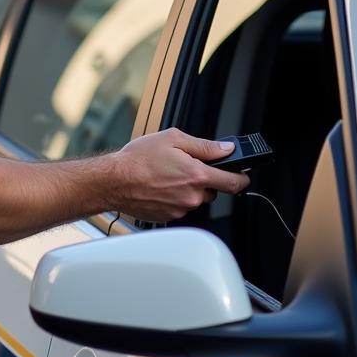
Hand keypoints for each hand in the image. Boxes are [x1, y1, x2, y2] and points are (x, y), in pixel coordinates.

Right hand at [112, 128, 249, 222]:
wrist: (113, 181)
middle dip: (205, 180)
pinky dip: (174, 198)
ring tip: (166, 176)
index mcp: (197, 175)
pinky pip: (179, 207)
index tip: (242, 175)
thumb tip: (225, 149)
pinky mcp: (168, 217)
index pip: (234, 183)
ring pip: (195, 199)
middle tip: (186, 167)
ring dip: (187, 189)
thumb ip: (204, 146)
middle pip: (213, 191)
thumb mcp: (173, 139)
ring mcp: (180, 209)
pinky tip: (159, 187)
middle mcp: (191, 196)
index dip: (241, 178)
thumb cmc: (138, 159)